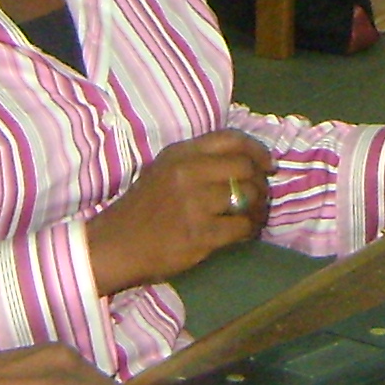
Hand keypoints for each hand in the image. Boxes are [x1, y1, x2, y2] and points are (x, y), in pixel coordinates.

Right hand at [87, 131, 272, 294]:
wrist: (115, 245)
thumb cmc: (142, 209)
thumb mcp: (163, 170)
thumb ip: (198, 162)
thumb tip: (246, 163)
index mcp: (179, 154)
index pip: (230, 139)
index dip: (257, 150)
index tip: (268, 165)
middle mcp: (187, 173)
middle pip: (245, 168)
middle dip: (261, 184)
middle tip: (261, 197)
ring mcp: (194, 204)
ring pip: (248, 197)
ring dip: (259, 208)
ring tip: (256, 217)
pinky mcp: (200, 234)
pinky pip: (242, 227)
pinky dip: (251, 230)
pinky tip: (246, 234)